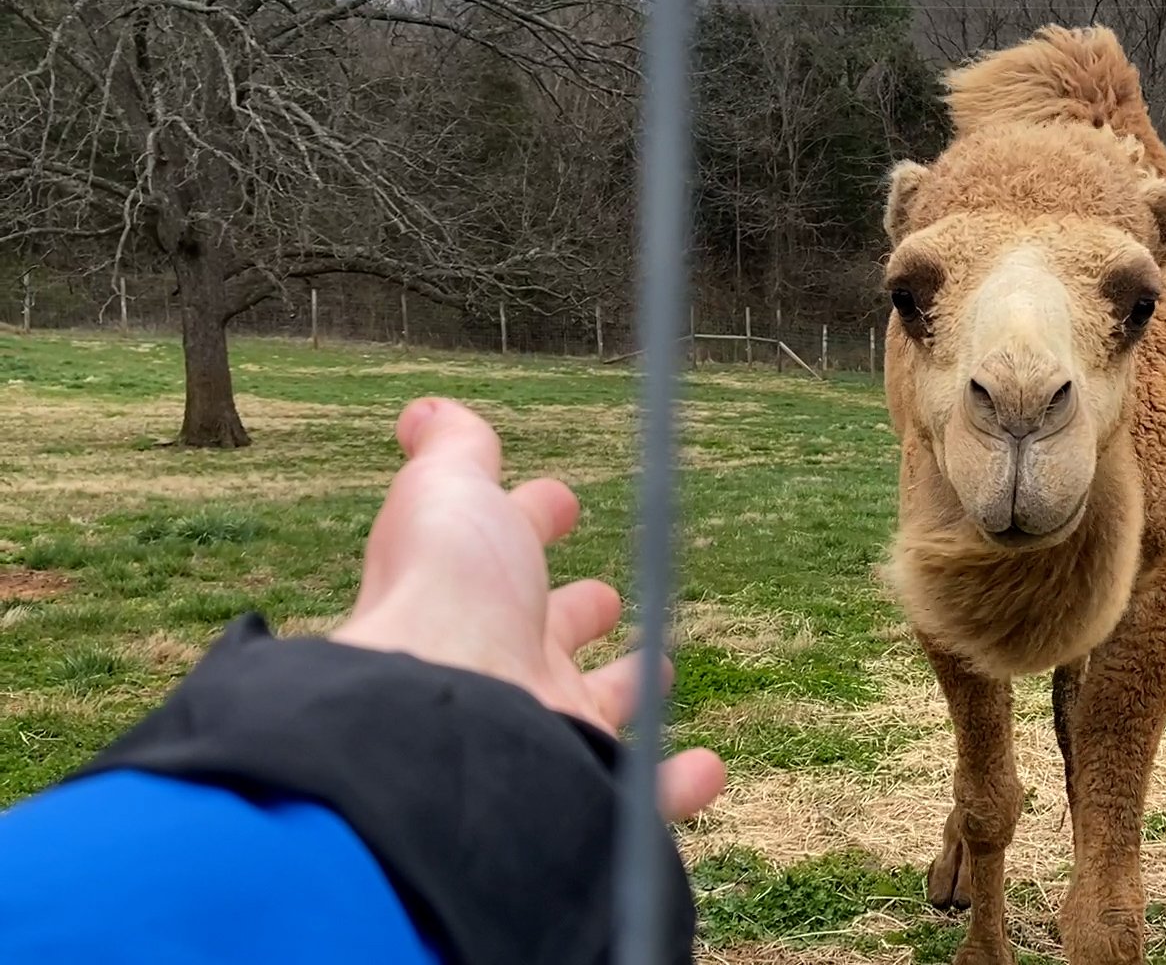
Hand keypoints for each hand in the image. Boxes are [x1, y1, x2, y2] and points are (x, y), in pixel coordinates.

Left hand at [332, 397, 723, 821]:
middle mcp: (503, 662)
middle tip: (601, 597)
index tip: (560, 501)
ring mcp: (544, 727)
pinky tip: (706, 767)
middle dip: (576, 609)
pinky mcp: (584, 783)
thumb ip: (452, 452)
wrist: (444, 717)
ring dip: (630, 687)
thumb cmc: (446, 595)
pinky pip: (640, 789)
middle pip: (548, 632)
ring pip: (596, 707)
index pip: (510, 546)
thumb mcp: (450, 495)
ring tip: (660, 669)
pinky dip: (678, 778)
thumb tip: (424, 410)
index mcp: (474, 589)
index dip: (534, 517)